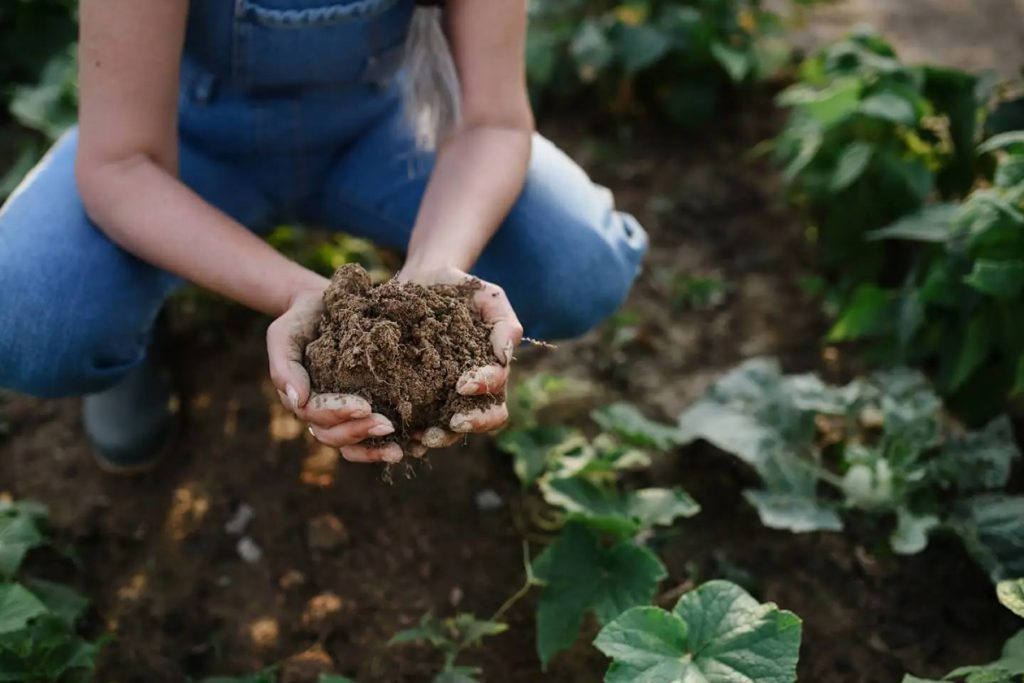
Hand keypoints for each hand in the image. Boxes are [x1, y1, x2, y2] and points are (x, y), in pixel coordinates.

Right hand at [266, 289, 403, 463]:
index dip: (339, 414)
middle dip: (360, 433)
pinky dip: (392, 443)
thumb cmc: (301, 320)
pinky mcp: (368, 408)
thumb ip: (284, 367)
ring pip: (354, 445)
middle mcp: (323, 414)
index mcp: (304, 401)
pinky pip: (375, 435)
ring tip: (401, 449)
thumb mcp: (284, 335)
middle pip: (336, 437)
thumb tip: (298, 402)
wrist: (323, 306)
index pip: (318, 417)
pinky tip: (415, 445)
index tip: (364, 406)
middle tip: (388, 426)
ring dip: (376, 449)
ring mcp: (345, 415)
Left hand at [395, 265, 523, 458]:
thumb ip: (504, 323)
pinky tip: (400, 437)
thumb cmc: (460, 290)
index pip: (497, 392)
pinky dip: (409, 435)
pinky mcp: (413, 397)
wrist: (420, 282)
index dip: (484, 391)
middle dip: (470, 424)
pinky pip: (415, 424)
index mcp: (490, 372)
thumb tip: (506, 356)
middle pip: (481, 420)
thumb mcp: (488, 297)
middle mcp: (469, 391)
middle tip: (452, 422)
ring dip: (440, 437)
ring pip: (449, 430)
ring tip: (422, 437)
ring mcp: (442, 397)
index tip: (464, 383)